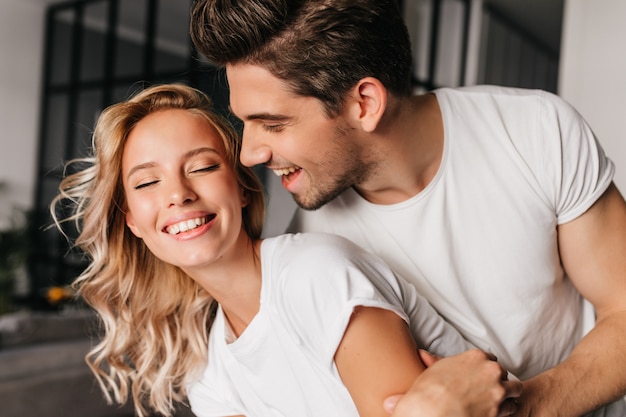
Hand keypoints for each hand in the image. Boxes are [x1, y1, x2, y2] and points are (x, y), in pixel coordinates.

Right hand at [383, 349, 521, 416]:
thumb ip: (435, 361)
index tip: (480, 375)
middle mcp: (490, 369)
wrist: (433, 411)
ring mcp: (498, 389)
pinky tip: (498, 411)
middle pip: (502, 372)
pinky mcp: (501, 409)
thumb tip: (423, 354)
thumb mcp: (432, 370)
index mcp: (475, 357)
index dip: (484, 368)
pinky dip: (507, 409)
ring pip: (515, 388)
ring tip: (498, 400)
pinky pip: (513, 406)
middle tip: (486, 389)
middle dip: (496, 380)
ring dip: (508, 393)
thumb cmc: (430, 391)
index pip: (489, 358)